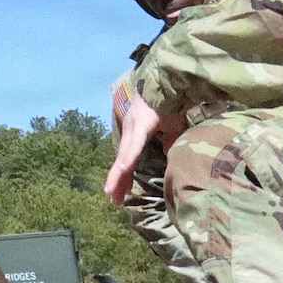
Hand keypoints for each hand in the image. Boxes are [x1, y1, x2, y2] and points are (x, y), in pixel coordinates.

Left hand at [105, 87, 162, 205]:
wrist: (171, 81)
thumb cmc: (171, 103)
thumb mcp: (171, 128)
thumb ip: (169, 142)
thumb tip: (170, 156)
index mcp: (137, 134)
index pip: (128, 160)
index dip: (124, 177)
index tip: (119, 194)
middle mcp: (131, 132)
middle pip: (122, 162)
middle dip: (117, 182)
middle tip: (113, 201)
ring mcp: (134, 128)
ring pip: (124, 157)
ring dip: (117, 176)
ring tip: (111, 193)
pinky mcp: (141, 125)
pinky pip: (134, 145)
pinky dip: (128, 159)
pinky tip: (122, 170)